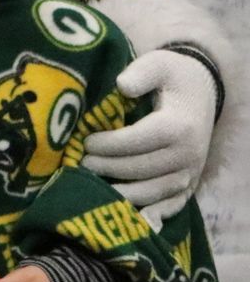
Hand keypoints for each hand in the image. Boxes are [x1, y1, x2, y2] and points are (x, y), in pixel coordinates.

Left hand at [81, 48, 215, 226]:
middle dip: (107, 169)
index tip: (85, 143)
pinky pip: (172, 205)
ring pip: (153, 191)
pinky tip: (126, 218)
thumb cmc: (172, 76)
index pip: (138, 142)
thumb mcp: (157, 63)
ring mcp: (191, 171)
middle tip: (79, 165)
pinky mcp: (190, 182)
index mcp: (178, 125)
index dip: (109, 145)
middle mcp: (188, 153)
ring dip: (121, 193)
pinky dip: (151, 214)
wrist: (202, 91)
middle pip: (141, 169)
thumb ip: (140, 72)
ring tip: (92, 186)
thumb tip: (122, 86)